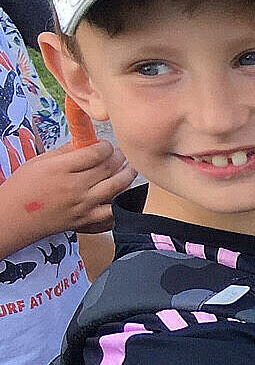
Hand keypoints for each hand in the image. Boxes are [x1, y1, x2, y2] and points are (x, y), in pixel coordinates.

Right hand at [0, 140, 133, 238]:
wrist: (13, 218)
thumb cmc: (23, 188)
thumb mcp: (40, 162)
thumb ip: (66, 151)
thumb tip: (88, 142)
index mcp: (61, 169)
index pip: (96, 153)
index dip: (106, 146)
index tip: (106, 145)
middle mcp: (75, 188)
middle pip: (110, 168)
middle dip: (119, 157)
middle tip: (120, 154)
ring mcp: (83, 206)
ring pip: (117, 188)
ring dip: (128, 175)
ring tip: (130, 168)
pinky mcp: (86, 221)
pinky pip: (113, 214)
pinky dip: (121, 205)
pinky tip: (123, 195)